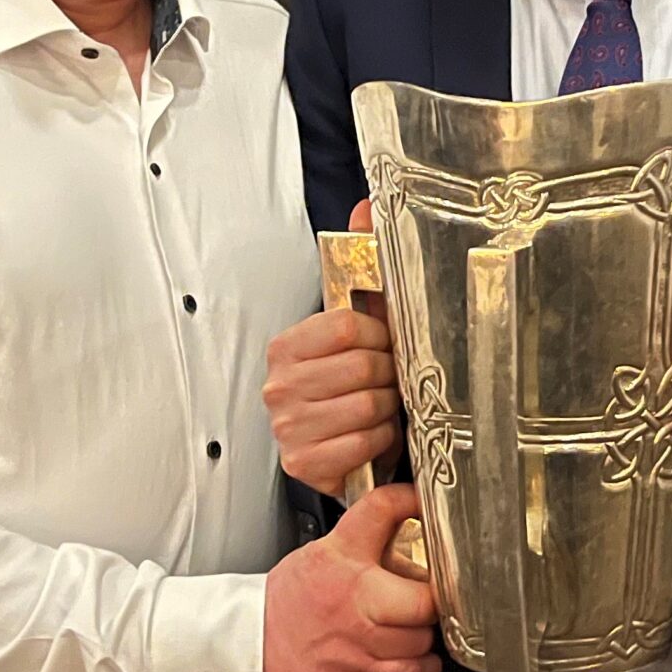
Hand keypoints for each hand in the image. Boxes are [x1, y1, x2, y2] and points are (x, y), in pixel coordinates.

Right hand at [262, 483, 439, 671]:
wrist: (249, 647)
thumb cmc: (284, 604)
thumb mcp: (318, 555)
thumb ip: (359, 542)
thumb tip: (401, 524)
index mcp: (339, 555)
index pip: (382, 510)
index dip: (411, 500)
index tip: (422, 504)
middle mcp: (354, 595)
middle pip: (424, 597)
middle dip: (433, 598)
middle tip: (427, 595)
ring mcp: (359, 638)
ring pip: (421, 638)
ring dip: (424, 634)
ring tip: (411, 627)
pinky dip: (423, 668)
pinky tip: (415, 657)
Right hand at [264, 200, 401, 496]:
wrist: (345, 448)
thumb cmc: (356, 386)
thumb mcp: (362, 324)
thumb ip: (365, 264)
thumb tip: (367, 206)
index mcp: (287, 346)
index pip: (346, 326)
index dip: (380, 335)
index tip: (386, 344)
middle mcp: (279, 386)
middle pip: (362, 367)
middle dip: (389, 375)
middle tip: (392, 380)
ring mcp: (287, 428)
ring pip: (365, 407)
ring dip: (387, 409)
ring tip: (383, 408)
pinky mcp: (301, 465)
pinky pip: (360, 445)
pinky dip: (380, 441)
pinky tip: (375, 436)